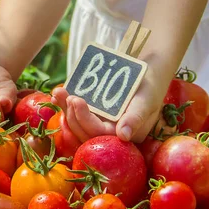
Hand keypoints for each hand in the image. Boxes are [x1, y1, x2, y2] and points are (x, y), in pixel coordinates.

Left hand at [51, 68, 168, 142]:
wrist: (148, 72)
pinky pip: (76, 114)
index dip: (85, 120)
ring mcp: (100, 123)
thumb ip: (135, 117)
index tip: (77, 100)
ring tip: (58, 92)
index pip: (99, 133)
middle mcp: (110, 133)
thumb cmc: (150, 86)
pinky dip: (65, 105)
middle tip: (66, 95)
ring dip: (65, 110)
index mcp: (124, 135)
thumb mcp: (146, 100)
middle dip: (72, 115)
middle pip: (85, 132)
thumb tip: (123, 136)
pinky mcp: (93, 114)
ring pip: (78, 124)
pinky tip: (57, 95)